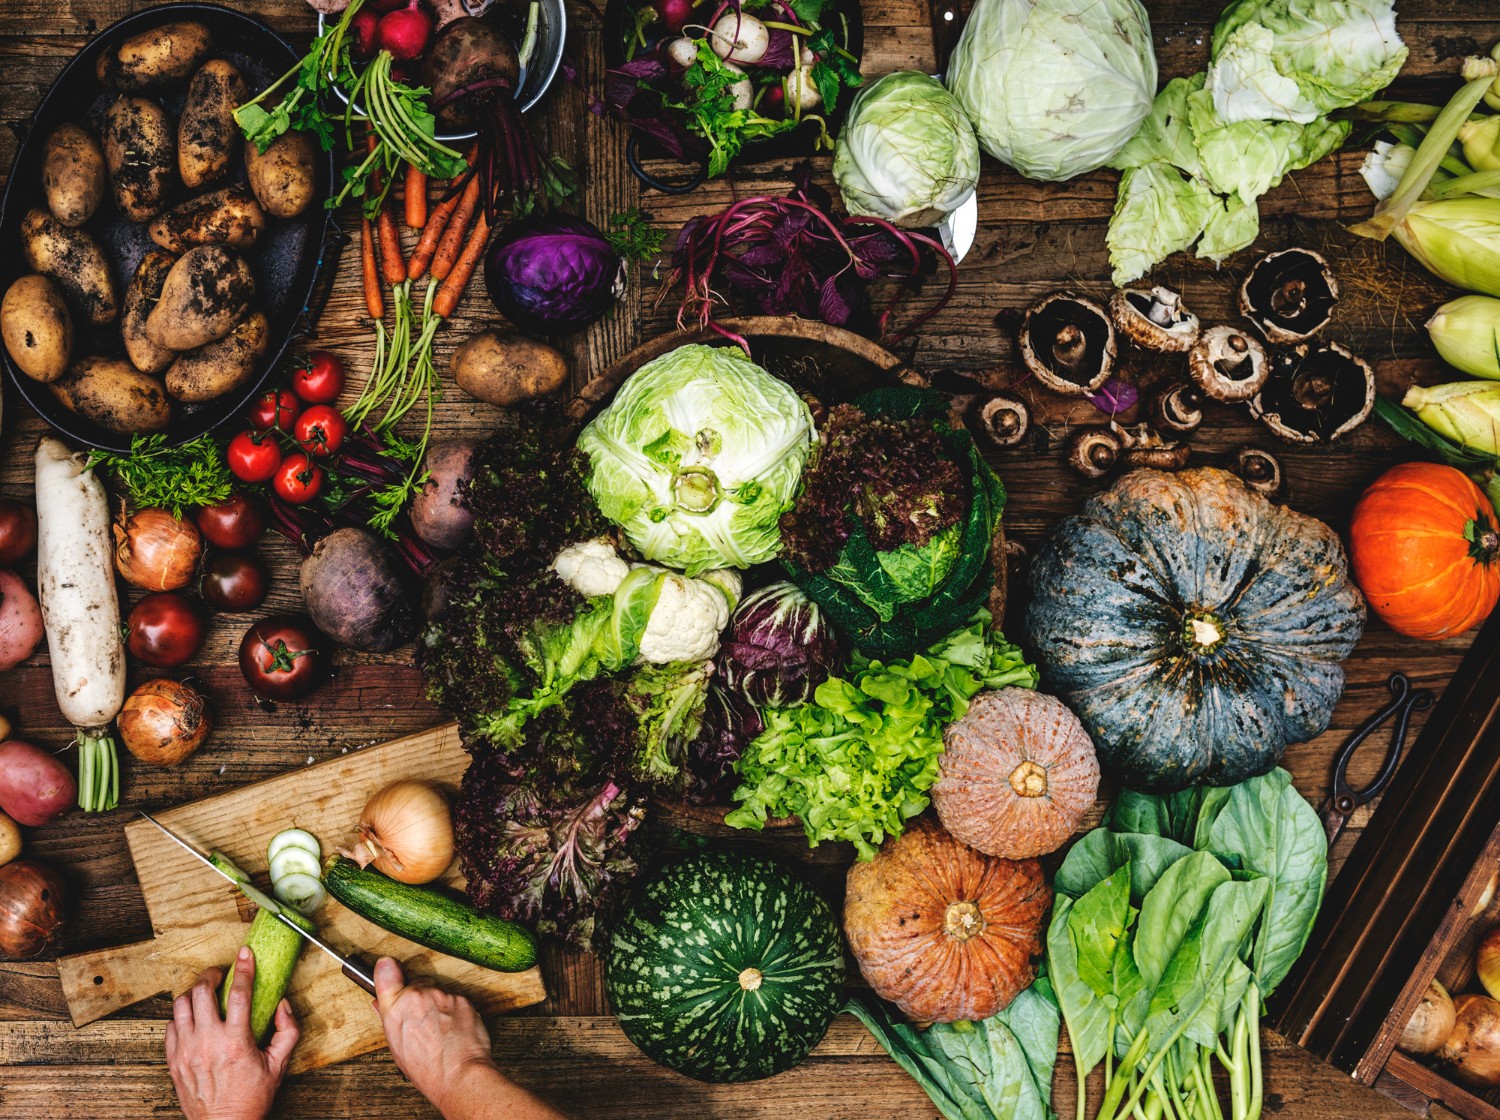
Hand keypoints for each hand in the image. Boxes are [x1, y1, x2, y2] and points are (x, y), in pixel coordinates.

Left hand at [165, 946, 299, 1119]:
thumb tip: (282, 1005)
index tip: (245, 955)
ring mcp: (187, 1051)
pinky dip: (180, 1016)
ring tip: (203, 992)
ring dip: (193, 993)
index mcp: (235, 1042)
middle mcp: (207, 1043)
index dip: (243, 969)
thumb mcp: (279, 1065)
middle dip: (212, 975)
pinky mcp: (174, 1062)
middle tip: (220, 974)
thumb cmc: (250, 1100)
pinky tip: (191, 1017)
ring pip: (181, 1006)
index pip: (239, 993)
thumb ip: (288, 1032)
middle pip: (202, 992)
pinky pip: (169, 1027)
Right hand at [373, 957, 494, 1111]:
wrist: (458, 1074)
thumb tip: (381, 1004)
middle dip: (420, 997)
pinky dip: (456, 1011)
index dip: (388, 969)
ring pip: (439, 992)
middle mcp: (418, 995)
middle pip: (418, 983)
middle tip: (424, 1020)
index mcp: (395, 1007)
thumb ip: (389, 1018)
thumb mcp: (397, 1046)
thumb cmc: (426, 1068)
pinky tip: (454, 1029)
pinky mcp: (462, 998)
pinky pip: (456, 1000)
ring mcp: (442, 995)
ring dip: (439, 1005)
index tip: (389, 967)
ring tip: (441, 1030)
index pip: (385, 971)